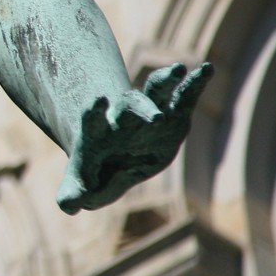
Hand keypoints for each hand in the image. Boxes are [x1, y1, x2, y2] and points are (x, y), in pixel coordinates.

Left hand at [56, 62, 211, 213]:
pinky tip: (207, 69)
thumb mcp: (83, 185)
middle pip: (128, 107)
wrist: (112, 154)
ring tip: (177, 69)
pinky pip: (184, 96)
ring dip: (165, 80)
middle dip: (140, 109)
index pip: (93, 121)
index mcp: (99, 135)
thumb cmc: (96, 172)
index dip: (94, 113)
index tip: (96, 102)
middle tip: (155, 117)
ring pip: (155, 92)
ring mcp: (148, 114)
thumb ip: (74, 194)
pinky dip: (195, 83)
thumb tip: (69, 206)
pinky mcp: (173, 115)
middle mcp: (123, 119)